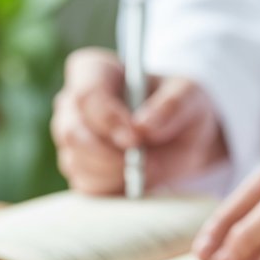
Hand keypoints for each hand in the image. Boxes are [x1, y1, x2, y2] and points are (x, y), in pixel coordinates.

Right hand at [50, 47, 226, 194]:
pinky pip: (84, 184)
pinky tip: (133, 178)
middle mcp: (72, 102)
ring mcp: (70, 136)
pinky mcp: (77, 167)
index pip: (87, 94)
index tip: (135, 139)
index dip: (108, 120)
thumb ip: (171, 105)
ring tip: (145, 169)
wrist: (180, 137)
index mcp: (94, 71)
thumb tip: (144, 126)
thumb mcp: (189, 95)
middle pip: (72, 132)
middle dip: (109, 155)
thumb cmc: (179, 105)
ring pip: (75, 162)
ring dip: (113, 173)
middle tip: (142, 164)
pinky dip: (112, 187)